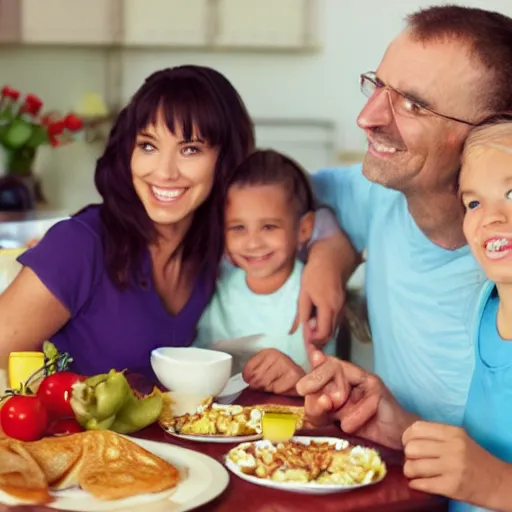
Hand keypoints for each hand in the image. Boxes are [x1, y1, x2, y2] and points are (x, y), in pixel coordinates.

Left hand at [242, 348, 304, 394]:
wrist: (311, 377)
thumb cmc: (284, 374)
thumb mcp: (266, 368)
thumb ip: (253, 372)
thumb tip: (246, 379)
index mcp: (267, 352)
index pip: (247, 371)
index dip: (249, 379)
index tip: (254, 380)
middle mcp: (277, 355)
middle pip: (256, 379)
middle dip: (260, 386)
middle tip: (268, 386)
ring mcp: (286, 365)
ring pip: (267, 385)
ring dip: (270, 389)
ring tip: (278, 385)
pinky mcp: (295, 376)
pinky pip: (278, 390)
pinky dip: (281, 392)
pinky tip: (286, 387)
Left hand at [290, 239, 345, 346]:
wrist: (331, 259)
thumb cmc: (314, 274)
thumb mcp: (304, 294)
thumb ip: (302, 314)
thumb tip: (296, 331)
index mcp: (327, 307)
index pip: (323, 333)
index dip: (315, 340)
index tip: (306, 340)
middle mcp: (338, 309)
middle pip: (330, 333)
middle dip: (319, 340)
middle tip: (307, 340)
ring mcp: (342, 306)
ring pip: (334, 327)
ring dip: (324, 333)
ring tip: (311, 331)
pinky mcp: (343, 303)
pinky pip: (336, 320)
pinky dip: (328, 325)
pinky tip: (318, 322)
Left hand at [296, 348, 415, 449]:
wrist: (392, 440)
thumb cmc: (360, 429)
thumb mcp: (331, 421)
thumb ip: (317, 408)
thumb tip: (301, 390)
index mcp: (338, 379)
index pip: (321, 367)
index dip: (311, 374)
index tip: (300, 388)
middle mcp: (351, 375)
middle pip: (331, 365)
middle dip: (317, 379)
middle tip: (308, 395)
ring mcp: (366, 379)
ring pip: (344, 379)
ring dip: (338, 403)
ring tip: (340, 421)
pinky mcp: (378, 389)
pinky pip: (362, 398)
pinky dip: (355, 416)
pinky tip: (352, 427)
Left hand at [403, 421, 510, 508]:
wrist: (498, 482)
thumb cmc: (474, 458)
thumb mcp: (458, 439)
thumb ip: (436, 435)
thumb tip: (408, 436)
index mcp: (452, 433)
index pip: (417, 428)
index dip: (407, 437)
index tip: (407, 444)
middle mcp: (452, 448)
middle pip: (412, 448)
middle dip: (407, 455)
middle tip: (412, 460)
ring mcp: (452, 468)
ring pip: (414, 466)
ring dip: (409, 471)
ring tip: (414, 472)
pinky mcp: (452, 486)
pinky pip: (422, 484)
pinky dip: (416, 484)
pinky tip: (418, 483)